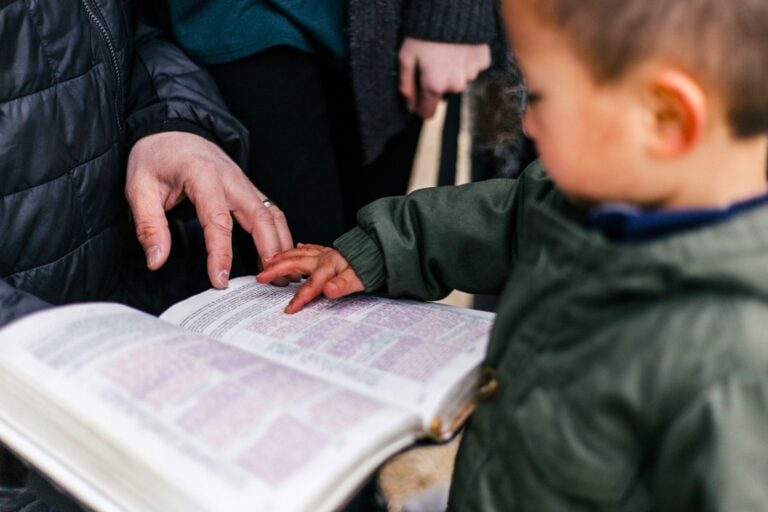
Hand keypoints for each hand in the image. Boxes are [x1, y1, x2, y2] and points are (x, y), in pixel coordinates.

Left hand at [126, 131, 293, 288]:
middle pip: (260, 217)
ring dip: (281, 244)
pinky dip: (280, 234)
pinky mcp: (249, 189)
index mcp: (203, 176)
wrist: (172, 129)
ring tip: (283, 273)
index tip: (220, 281)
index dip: (221, 254)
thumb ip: (149, 225)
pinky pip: (271, 212)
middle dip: (269, 250)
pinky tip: (279, 255)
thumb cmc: (156, 157)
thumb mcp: (139, 188)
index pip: (218, 221)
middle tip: (271, 281)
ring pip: (273, 214)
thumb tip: (157, 260)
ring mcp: (244, 183)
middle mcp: (231, 179)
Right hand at [256, 244, 363, 312]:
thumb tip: (328, 290)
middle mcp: (324, 257)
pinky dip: (300, 248)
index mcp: (330, 266)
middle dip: (277, 270)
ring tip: (268, 262)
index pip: (311, 285)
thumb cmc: (371, 266)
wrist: (382, 250)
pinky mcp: (329, 251)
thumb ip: (343, 285)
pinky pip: (310, 247)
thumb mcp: (360, 279)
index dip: (300, 298)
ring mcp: (325, 253)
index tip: (289, 310)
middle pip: (295, 263)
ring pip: (298, 253)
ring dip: (282, 257)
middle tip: (261, 277)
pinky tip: (296, 248)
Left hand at [399, 38, 490, 118]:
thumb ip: (406, 84)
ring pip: (459, 80)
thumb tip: (409, 106)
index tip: (417, 101)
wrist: (453, 9)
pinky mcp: (482, 61)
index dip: (420, 107)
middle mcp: (455, 85)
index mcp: (435, 86)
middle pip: (444, 94)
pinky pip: (472, 67)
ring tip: (445, 52)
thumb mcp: (406, 57)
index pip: (428, 112)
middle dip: (437, 84)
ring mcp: (471, 73)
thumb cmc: (424, 32)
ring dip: (452, 71)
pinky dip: (465, 61)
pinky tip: (458, 48)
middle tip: (431, 63)